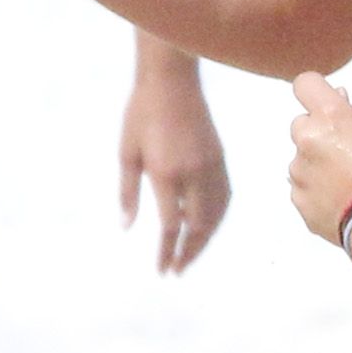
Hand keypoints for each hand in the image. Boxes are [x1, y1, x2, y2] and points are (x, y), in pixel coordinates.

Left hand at [120, 55, 229, 273]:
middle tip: (178, 270)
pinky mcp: (220, 159)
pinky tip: (208, 227)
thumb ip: (128, 193)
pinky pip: (224, 198)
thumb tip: (127, 227)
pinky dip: (218, 217)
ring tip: (192, 254)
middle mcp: (193, 174)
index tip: (162, 270)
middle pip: (198, 227)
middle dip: (189, 252)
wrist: (172, 82)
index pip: (171, 226)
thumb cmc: (140, 114)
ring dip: (205, 239)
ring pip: (216, 214)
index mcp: (166, 173)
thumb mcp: (126, 153)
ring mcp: (211, 167)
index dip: (167, 252)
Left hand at [288, 70, 351, 246]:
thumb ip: (346, 115)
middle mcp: (307, 138)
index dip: (314, 93)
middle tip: (344, 153)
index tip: (323, 104)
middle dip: (316, 135)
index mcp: (331, 116)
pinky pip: (301, 188)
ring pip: (300, 159)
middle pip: (301, 124)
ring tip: (346, 183)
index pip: (305, 84)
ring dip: (316, 166)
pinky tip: (339, 201)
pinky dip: (315, 192)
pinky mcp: (297, 197)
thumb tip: (336, 99)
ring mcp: (299, 170)